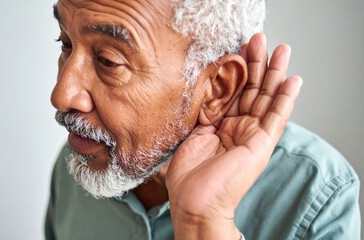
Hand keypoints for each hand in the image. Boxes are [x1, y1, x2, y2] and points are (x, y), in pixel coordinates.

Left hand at [165, 33, 302, 238]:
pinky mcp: (261, 144)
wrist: (195, 201)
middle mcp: (239, 128)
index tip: (237, 49)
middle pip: (251, 91)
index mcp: (222, 126)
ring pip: (266, 99)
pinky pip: (276, 118)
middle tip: (260, 40)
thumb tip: (205, 91)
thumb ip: (204, 113)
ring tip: (281, 50)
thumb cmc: (189, 176)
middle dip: (256, 64)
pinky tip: (292, 80)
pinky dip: (285, 99)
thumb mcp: (192, 134)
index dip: (236, 71)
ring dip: (274, 74)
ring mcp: (252, 136)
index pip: (232, 92)